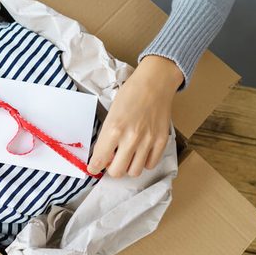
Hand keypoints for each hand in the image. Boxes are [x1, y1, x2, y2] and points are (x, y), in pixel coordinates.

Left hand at [87, 55, 182, 177]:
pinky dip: (144, 162)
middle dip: (111, 169)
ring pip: (134, 172)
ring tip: (128, 156)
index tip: (93, 169)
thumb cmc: (130, 94)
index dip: (94, 168)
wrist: (155, 82)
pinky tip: (141, 152)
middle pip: (117, 172)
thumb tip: (104, 156)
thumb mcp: (111, 113)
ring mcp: (148, 141)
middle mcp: (131, 138)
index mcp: (114, 129)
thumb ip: (107, 136)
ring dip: (128, 167)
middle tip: (112, 161)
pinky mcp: (161, 141)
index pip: (99, 160)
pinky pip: (150, 165)